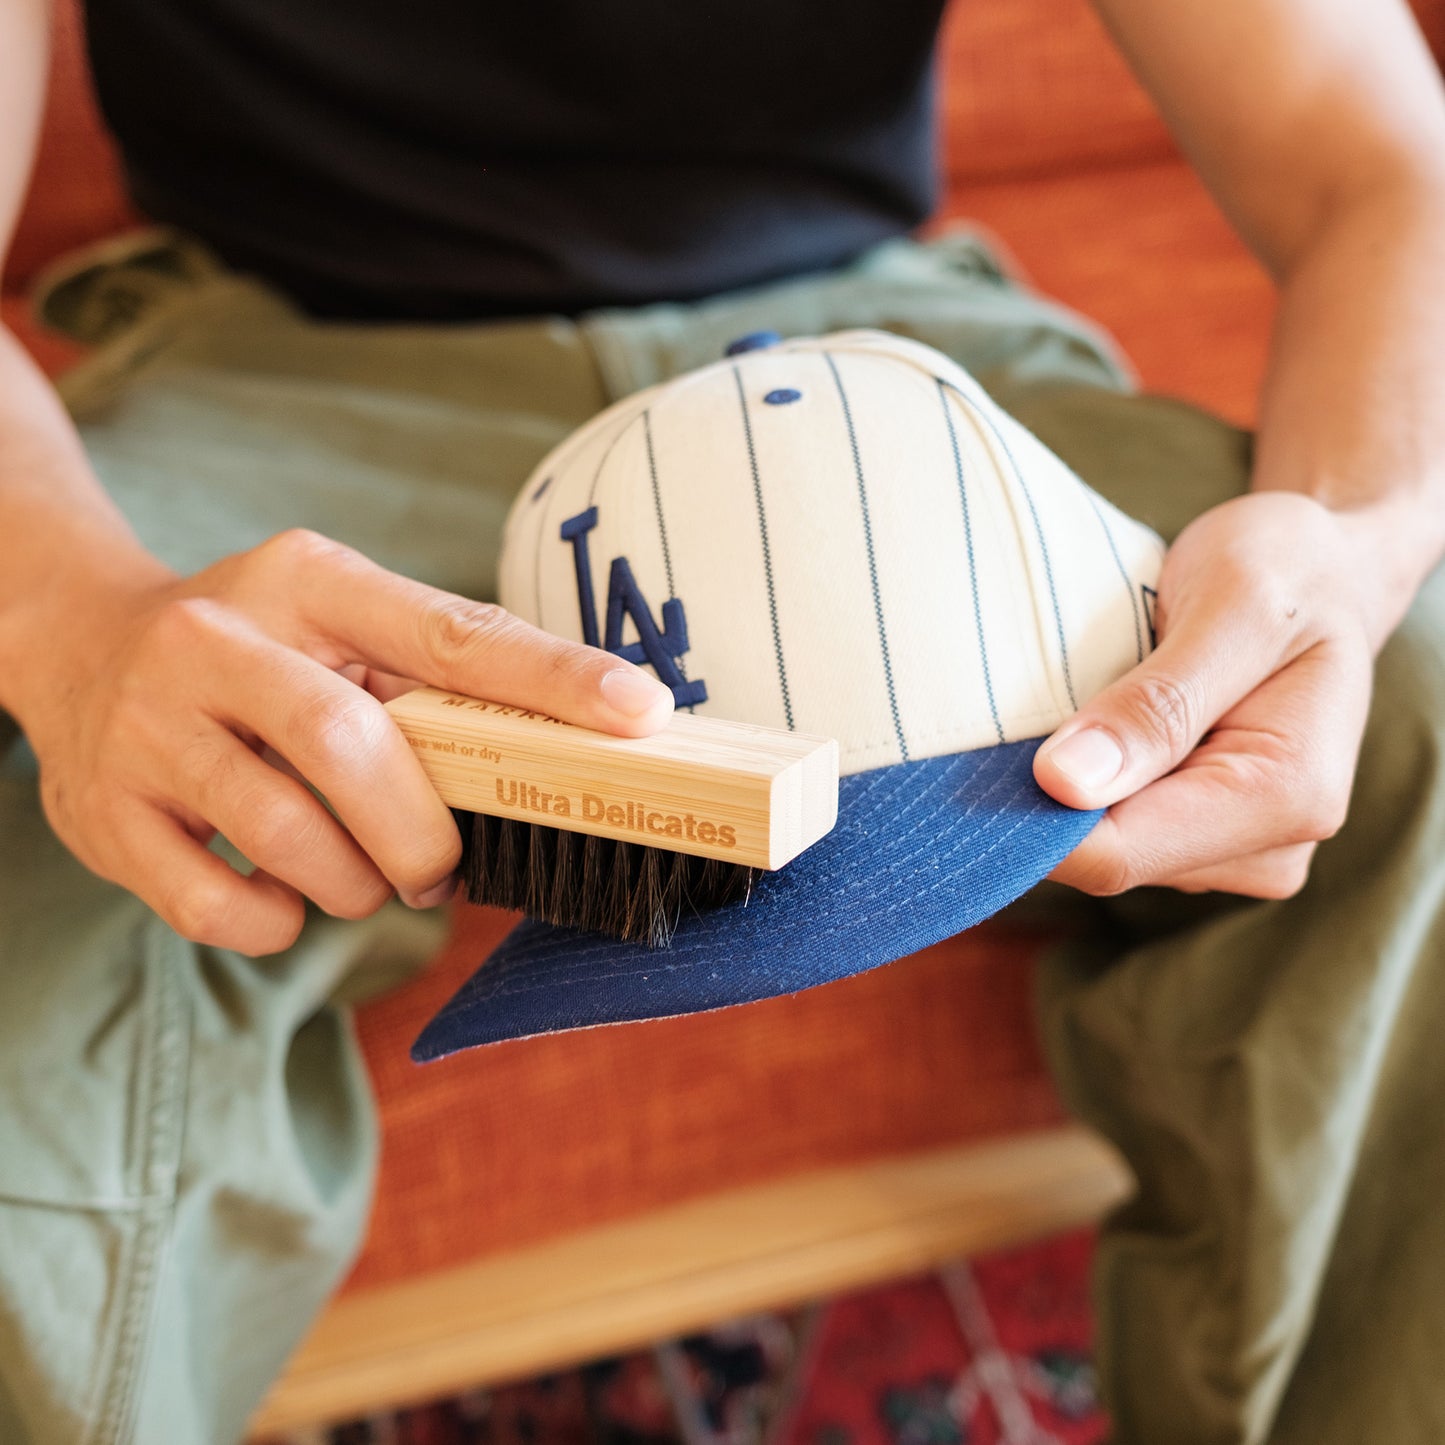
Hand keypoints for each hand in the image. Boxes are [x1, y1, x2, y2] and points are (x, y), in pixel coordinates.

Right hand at [11, 528, 673, 953]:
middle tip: (441, 867)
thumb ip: (438, 679)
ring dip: (356, 883)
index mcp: (308, 579)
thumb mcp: (339, 624)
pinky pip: (217, 902)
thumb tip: (579, 753)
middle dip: (421, 831)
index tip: (641, 714)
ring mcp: (150, 725)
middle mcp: (217, 638)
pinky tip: (286, 896)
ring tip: (367, 877)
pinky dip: (277, 920)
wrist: (79, 644)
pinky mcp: (106, 812)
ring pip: (286, 833)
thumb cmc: (260, 647)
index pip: (453, 631)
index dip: (552, 679)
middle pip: (351, 746)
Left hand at [1034, 491, 1381, 898]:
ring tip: (1076, 700)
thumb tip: (1063, 784)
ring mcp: (1233, 848)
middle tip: (1019, 709)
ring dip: (1066, 786)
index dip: (1032, 821)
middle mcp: (1268, 846)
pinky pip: (1115, 827)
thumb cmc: (1287, 569)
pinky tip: (1091, 727)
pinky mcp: (1201, 833)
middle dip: (1048, 800)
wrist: (1322, 569)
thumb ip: (1156, 701)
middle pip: (1106, 857)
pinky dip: (1086, 780)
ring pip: (1103, 846)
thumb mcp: (1234, 606)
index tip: (971, 761)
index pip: (1119, 853)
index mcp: (1286, 797)